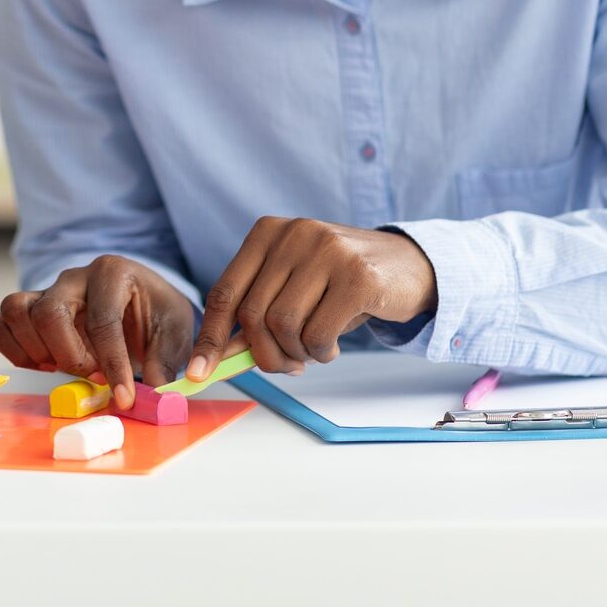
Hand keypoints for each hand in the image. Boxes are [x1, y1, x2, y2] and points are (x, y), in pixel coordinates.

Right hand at [0, 255, 195, 410]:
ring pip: (15, 310)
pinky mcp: (31, 309)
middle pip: (49, 312)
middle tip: (92, 376)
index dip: (112, 364)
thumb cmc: (157, 315)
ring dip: (36, 350)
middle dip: (69, 356)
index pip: (102, 320)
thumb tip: (154, 393)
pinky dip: (13, 349)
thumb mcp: (174, 333)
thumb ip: (165, 362)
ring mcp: (48, 290)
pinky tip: (44, 364)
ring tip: (64, 367)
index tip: (125, 397)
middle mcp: (74, 276)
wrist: (143, 305)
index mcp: (112, 273)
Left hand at [187, 218, 436, 378]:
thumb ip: (257, 314)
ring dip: (296, 354)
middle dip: (264, 355)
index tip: (198, 373)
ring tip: (314, 350)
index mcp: (267, 233)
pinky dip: (321, 353)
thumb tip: (215, 359)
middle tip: (286, 366)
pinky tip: (333, 346)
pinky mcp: (358, 276)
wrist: (408, 267)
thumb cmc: (340, 284)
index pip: (225, 292)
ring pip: (283, 326)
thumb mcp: (294, 288)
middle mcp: (293, 234)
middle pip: (252, 315)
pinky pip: (318, 334)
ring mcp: (326, 250)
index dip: (209, 337)